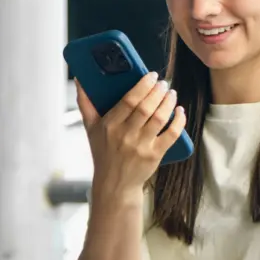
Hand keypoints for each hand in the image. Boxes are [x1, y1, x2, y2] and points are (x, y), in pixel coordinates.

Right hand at [76, 72, 186, 201]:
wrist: (114, 184)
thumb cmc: (103, 153)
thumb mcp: (90, 129)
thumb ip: (85, 103)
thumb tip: (79, 80)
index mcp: (109, 125)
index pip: (128, 100)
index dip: (143, 85)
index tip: (151, 75)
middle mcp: (125, 135)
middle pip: (146, 108)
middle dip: (158, 91)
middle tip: (164, 83)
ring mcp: (141, 146)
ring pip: (159, 118)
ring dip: (168, 103)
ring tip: (171, 94)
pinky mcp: (154, 155)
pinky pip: (171, 135)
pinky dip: (178, 121)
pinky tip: (180, 111)